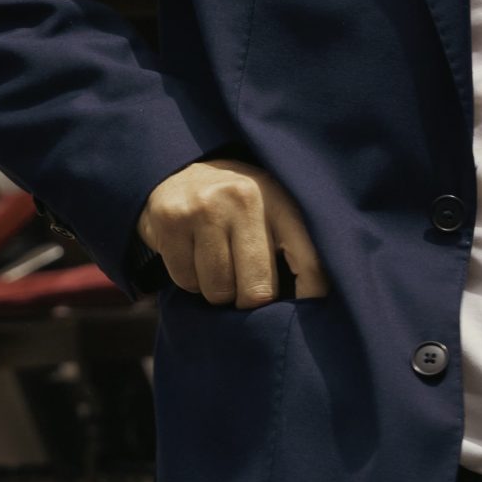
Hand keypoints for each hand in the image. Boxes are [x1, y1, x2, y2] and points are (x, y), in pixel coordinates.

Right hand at [136, 159, 329, 306]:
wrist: (179, 167)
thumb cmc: (236, 204)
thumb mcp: (270, 209)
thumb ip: (292, 247)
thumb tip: (310, 303)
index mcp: (279, 198)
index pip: (308, 260)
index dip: (310, 296)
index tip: (306, 314)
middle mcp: (244, 198)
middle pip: (257, 290)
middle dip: (249, 299)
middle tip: (244, 285)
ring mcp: (204, 208)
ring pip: (218, 291)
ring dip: (217, 291)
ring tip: (216, 263)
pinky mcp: (171, 220)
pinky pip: (186, 281)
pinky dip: (189, 280)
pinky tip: (191, 254)